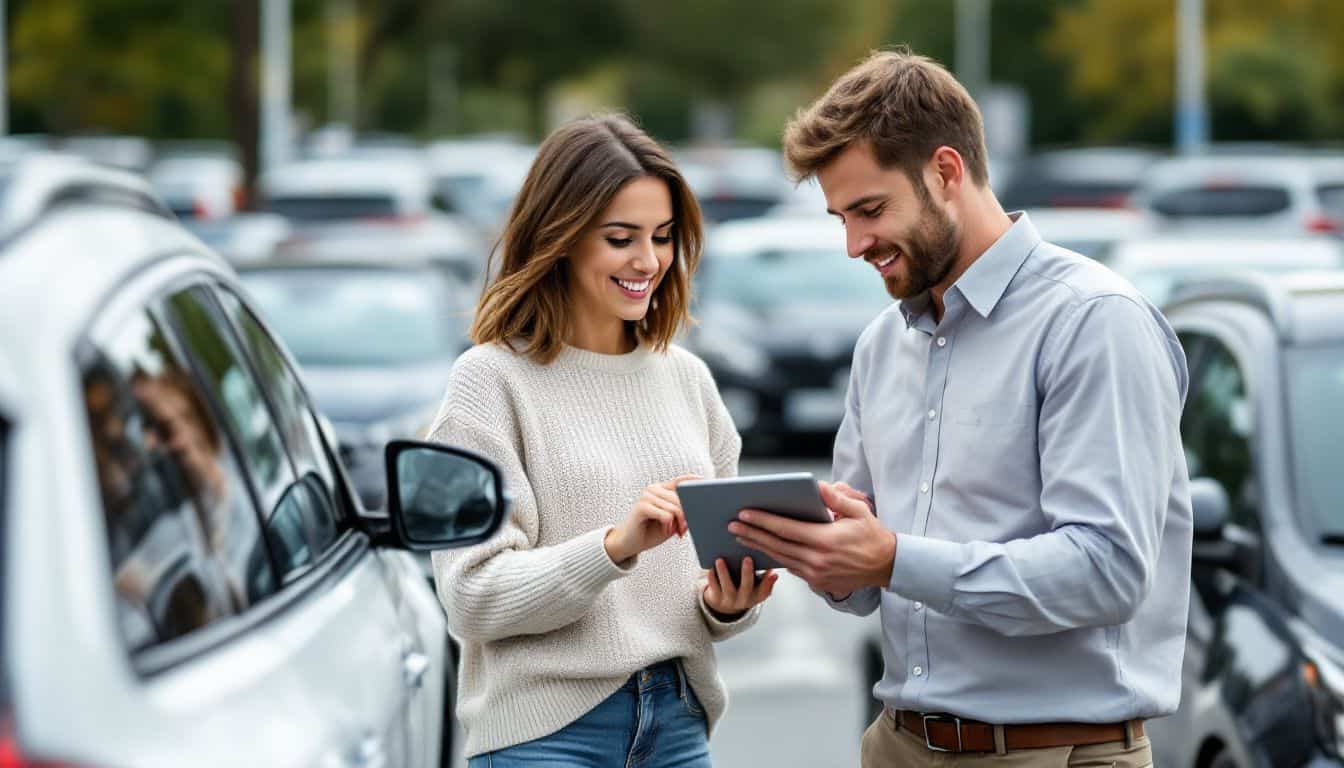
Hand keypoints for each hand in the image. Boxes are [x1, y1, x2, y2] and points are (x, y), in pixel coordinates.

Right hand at [604, 475, 699, 562]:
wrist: (629, 543)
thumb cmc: (651, 531)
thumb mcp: (671, 521)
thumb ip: (681, 512)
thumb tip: (698, 510)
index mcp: (662, 489)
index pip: (681, 481)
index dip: (694, 480)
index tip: (707, 482)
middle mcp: (654, 489)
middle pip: (681, 499)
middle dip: (687, 516)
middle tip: (684, 530)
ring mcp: (646, 496)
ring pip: (675, 508)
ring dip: (678, 524)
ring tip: (674, 532)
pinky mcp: (641, 506)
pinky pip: (665, 515)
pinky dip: (668, 526)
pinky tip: (665, 531)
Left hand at [703, 556, 776, 619]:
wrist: (724, 604)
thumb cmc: (742, 590)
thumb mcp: (755, 588)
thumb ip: (764, 580)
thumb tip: (772, 570)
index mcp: (755, 597)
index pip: (764, 591)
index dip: (769, 582)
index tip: (772, 572)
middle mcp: (743, 600)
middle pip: (746, 587)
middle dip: (747, 572)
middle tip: (747, 558)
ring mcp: (729, 600)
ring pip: (727, 587)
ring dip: (724, 573)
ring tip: (720, 560)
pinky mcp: (716, 598)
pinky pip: (713, 587)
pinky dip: (712, 577)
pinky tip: (711, 566)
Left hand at [727, 481, 894, 595]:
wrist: (887, 566)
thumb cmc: (872, 535)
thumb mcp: (858, 511)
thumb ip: (835, 498)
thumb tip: (817, 485)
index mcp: (825, 540)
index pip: (785, 529)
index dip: (762, 521)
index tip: (743, 513)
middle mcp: (818, 560)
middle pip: (776, 545)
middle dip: (752, 534)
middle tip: (731, 524)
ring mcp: (817, 575)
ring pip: (780, 559)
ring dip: (759, 547)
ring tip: (741, 536)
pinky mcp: (818, 583)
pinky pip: (792, 569)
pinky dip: (776, 558)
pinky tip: (763, 549)